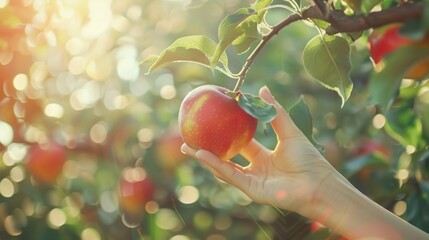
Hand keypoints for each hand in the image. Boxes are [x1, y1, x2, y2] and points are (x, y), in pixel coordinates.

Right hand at [181, 86, 334, 214]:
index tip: (214, 121)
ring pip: (223, 168)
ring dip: (205, 158)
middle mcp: (255, 168)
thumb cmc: (308, 159)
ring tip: (187, 146)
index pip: (241, 143)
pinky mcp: (251, 189)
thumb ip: (274, 112)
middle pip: (227, 157)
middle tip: (193, 136)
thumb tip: (263, 88)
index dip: (227, 133)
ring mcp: (252, 180)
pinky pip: (230, 175)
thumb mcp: (288, 131)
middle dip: (209, 148)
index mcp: (264, 156)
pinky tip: (202, 154)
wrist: (319, 183)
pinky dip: (215, 165)